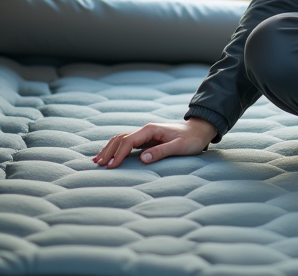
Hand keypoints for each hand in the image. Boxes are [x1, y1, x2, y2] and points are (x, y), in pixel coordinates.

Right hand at [93, 118, 216, 168]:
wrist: (199, 130)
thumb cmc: (191, 139)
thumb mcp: (180, 147)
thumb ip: (162, 151)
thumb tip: (143, 159)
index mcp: (151, 130)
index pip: (129, 141)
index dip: (119, 154)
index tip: (112, 166)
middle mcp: (146, 130)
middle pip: (121, 138)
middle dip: (109, 151)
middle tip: (98, 164)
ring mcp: (145, 134)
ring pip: (122, 139)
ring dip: (110, 149)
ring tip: (98, 161)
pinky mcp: (147, 139)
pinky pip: (128, 143)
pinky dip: (117, 149)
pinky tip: (110, 156)